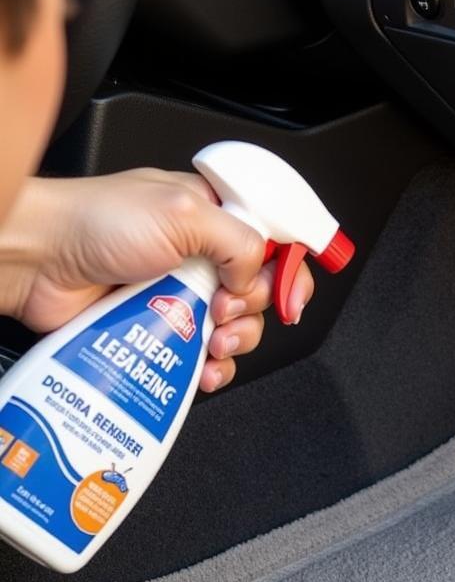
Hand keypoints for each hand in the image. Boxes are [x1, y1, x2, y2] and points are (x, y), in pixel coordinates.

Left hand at [0, 170, 315, 391]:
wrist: (36, 261)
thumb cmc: (94, 221)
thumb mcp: (183, 212)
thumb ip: (239, 241)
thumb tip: (256, 277)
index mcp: (214, 215)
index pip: (275, 243)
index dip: (291, 271)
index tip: (291, 296)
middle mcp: (203, 255)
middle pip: (261, 293)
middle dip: (253, 310)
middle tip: (225, 308)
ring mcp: (183, 295)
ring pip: (237, 329)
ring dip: (235, 342)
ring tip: (212, 342)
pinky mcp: (163, 331)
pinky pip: (205, 358)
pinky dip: (212, 369)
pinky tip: (202, 369)